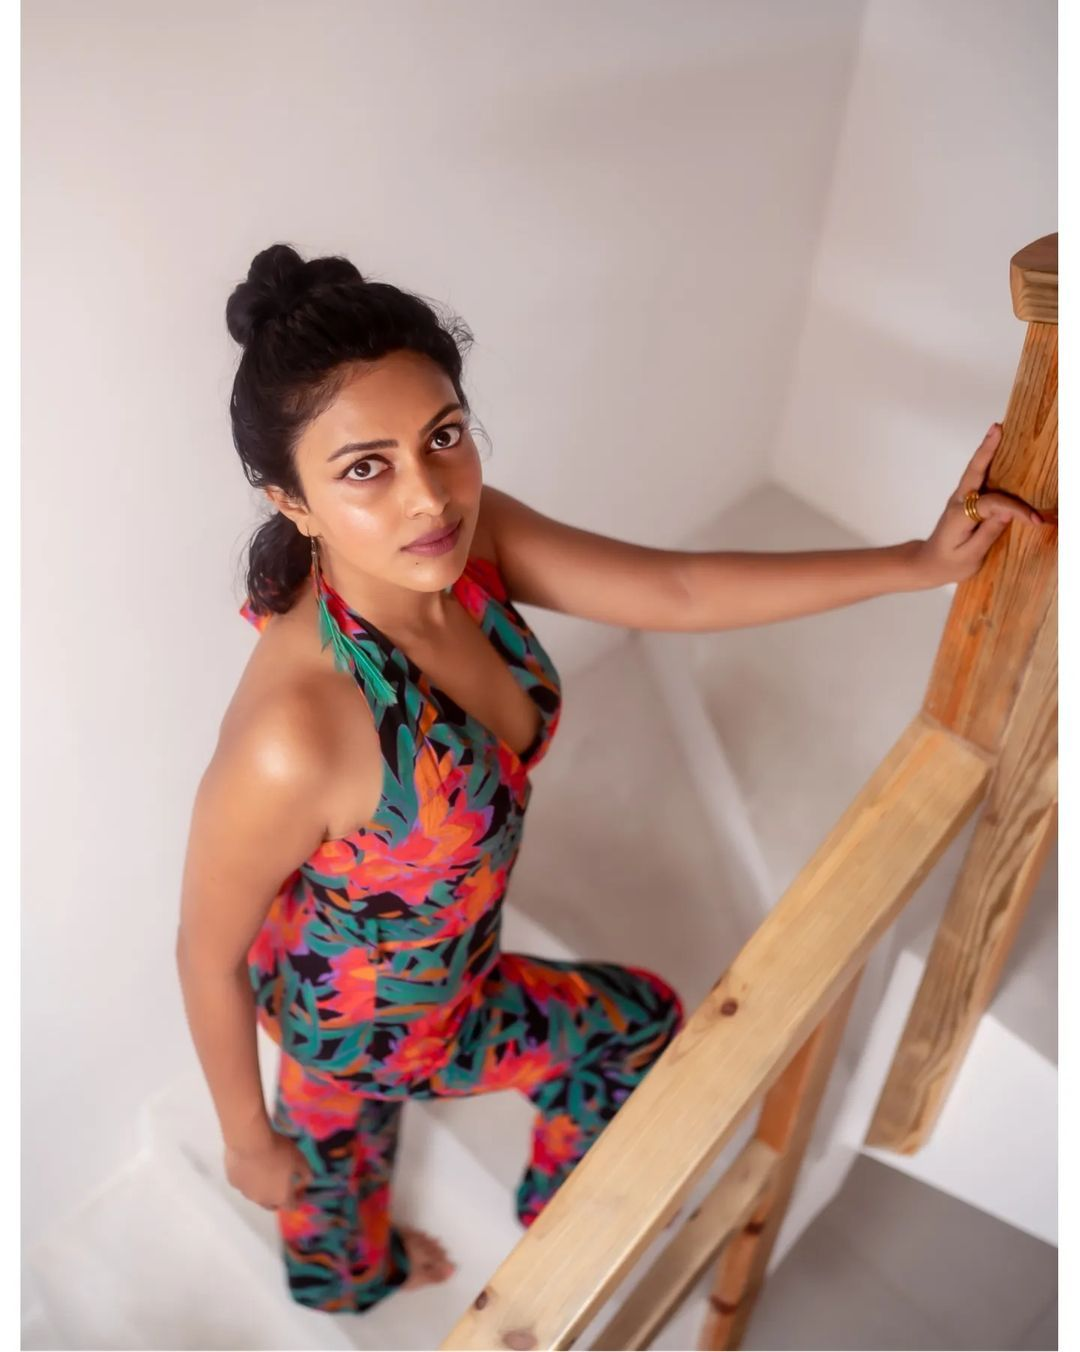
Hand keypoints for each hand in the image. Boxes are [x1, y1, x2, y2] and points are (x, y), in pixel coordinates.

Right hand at [224, 1131, 313, 1210]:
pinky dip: (249, 1177)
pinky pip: (244, 1182)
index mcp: (281, 1197)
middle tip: (283, 1184)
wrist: (249, 1141)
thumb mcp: (300, 1159)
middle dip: (280, 1197)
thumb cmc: (278, 1151)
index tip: (301, 1189)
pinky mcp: (233, 1181)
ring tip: (267, 1170)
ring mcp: (246, 1192)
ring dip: (263, 1187)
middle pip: (273, 1205)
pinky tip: (251, 1163)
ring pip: (256, 1194)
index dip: (298, 1199)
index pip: (292, 1206)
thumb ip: (306, 1173)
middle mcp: (262, 1199)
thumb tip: (308, 1180)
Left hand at [911, 423, 1052, 585]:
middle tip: (997, 429)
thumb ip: (988, 533)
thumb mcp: (969, 557)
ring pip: (975, 470)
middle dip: (987, 451)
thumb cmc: (948, 564)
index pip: (991, 505)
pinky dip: (986, 461)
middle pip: (974, 472)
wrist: (927, 564)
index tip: (1035, 520)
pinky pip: (977, 477)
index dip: (1015, 509)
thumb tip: (1007, 511)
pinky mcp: (965, 500)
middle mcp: (958, 502)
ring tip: (997, 429)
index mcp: (958, 517)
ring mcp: (960, 499)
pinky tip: (995, 449)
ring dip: (987, 450)